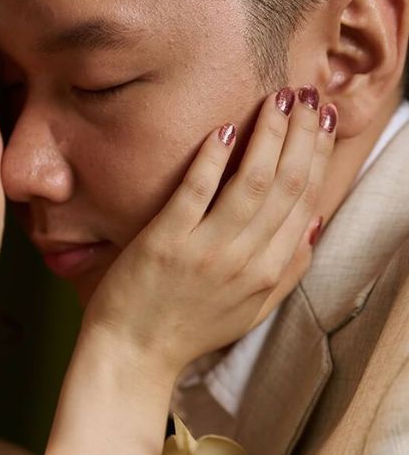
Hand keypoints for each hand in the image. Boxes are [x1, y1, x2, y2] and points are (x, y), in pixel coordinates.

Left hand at [85, 87, 335, 380]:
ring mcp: (205, 252)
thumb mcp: (251, 310)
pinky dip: (212, 159)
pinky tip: (224, 130)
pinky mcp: (164, 244)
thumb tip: (313, 222)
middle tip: (307, 97)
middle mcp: (244, 261)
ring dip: (268, 135)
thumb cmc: (188, 331)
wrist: (132, 358)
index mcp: (268, 273)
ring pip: (252, 181)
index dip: (318, 154)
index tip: (323, 120)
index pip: (304, 200)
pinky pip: (195, 192)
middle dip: (302, 134)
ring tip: (277, 100)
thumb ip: (287, 270)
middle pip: (286, 184)